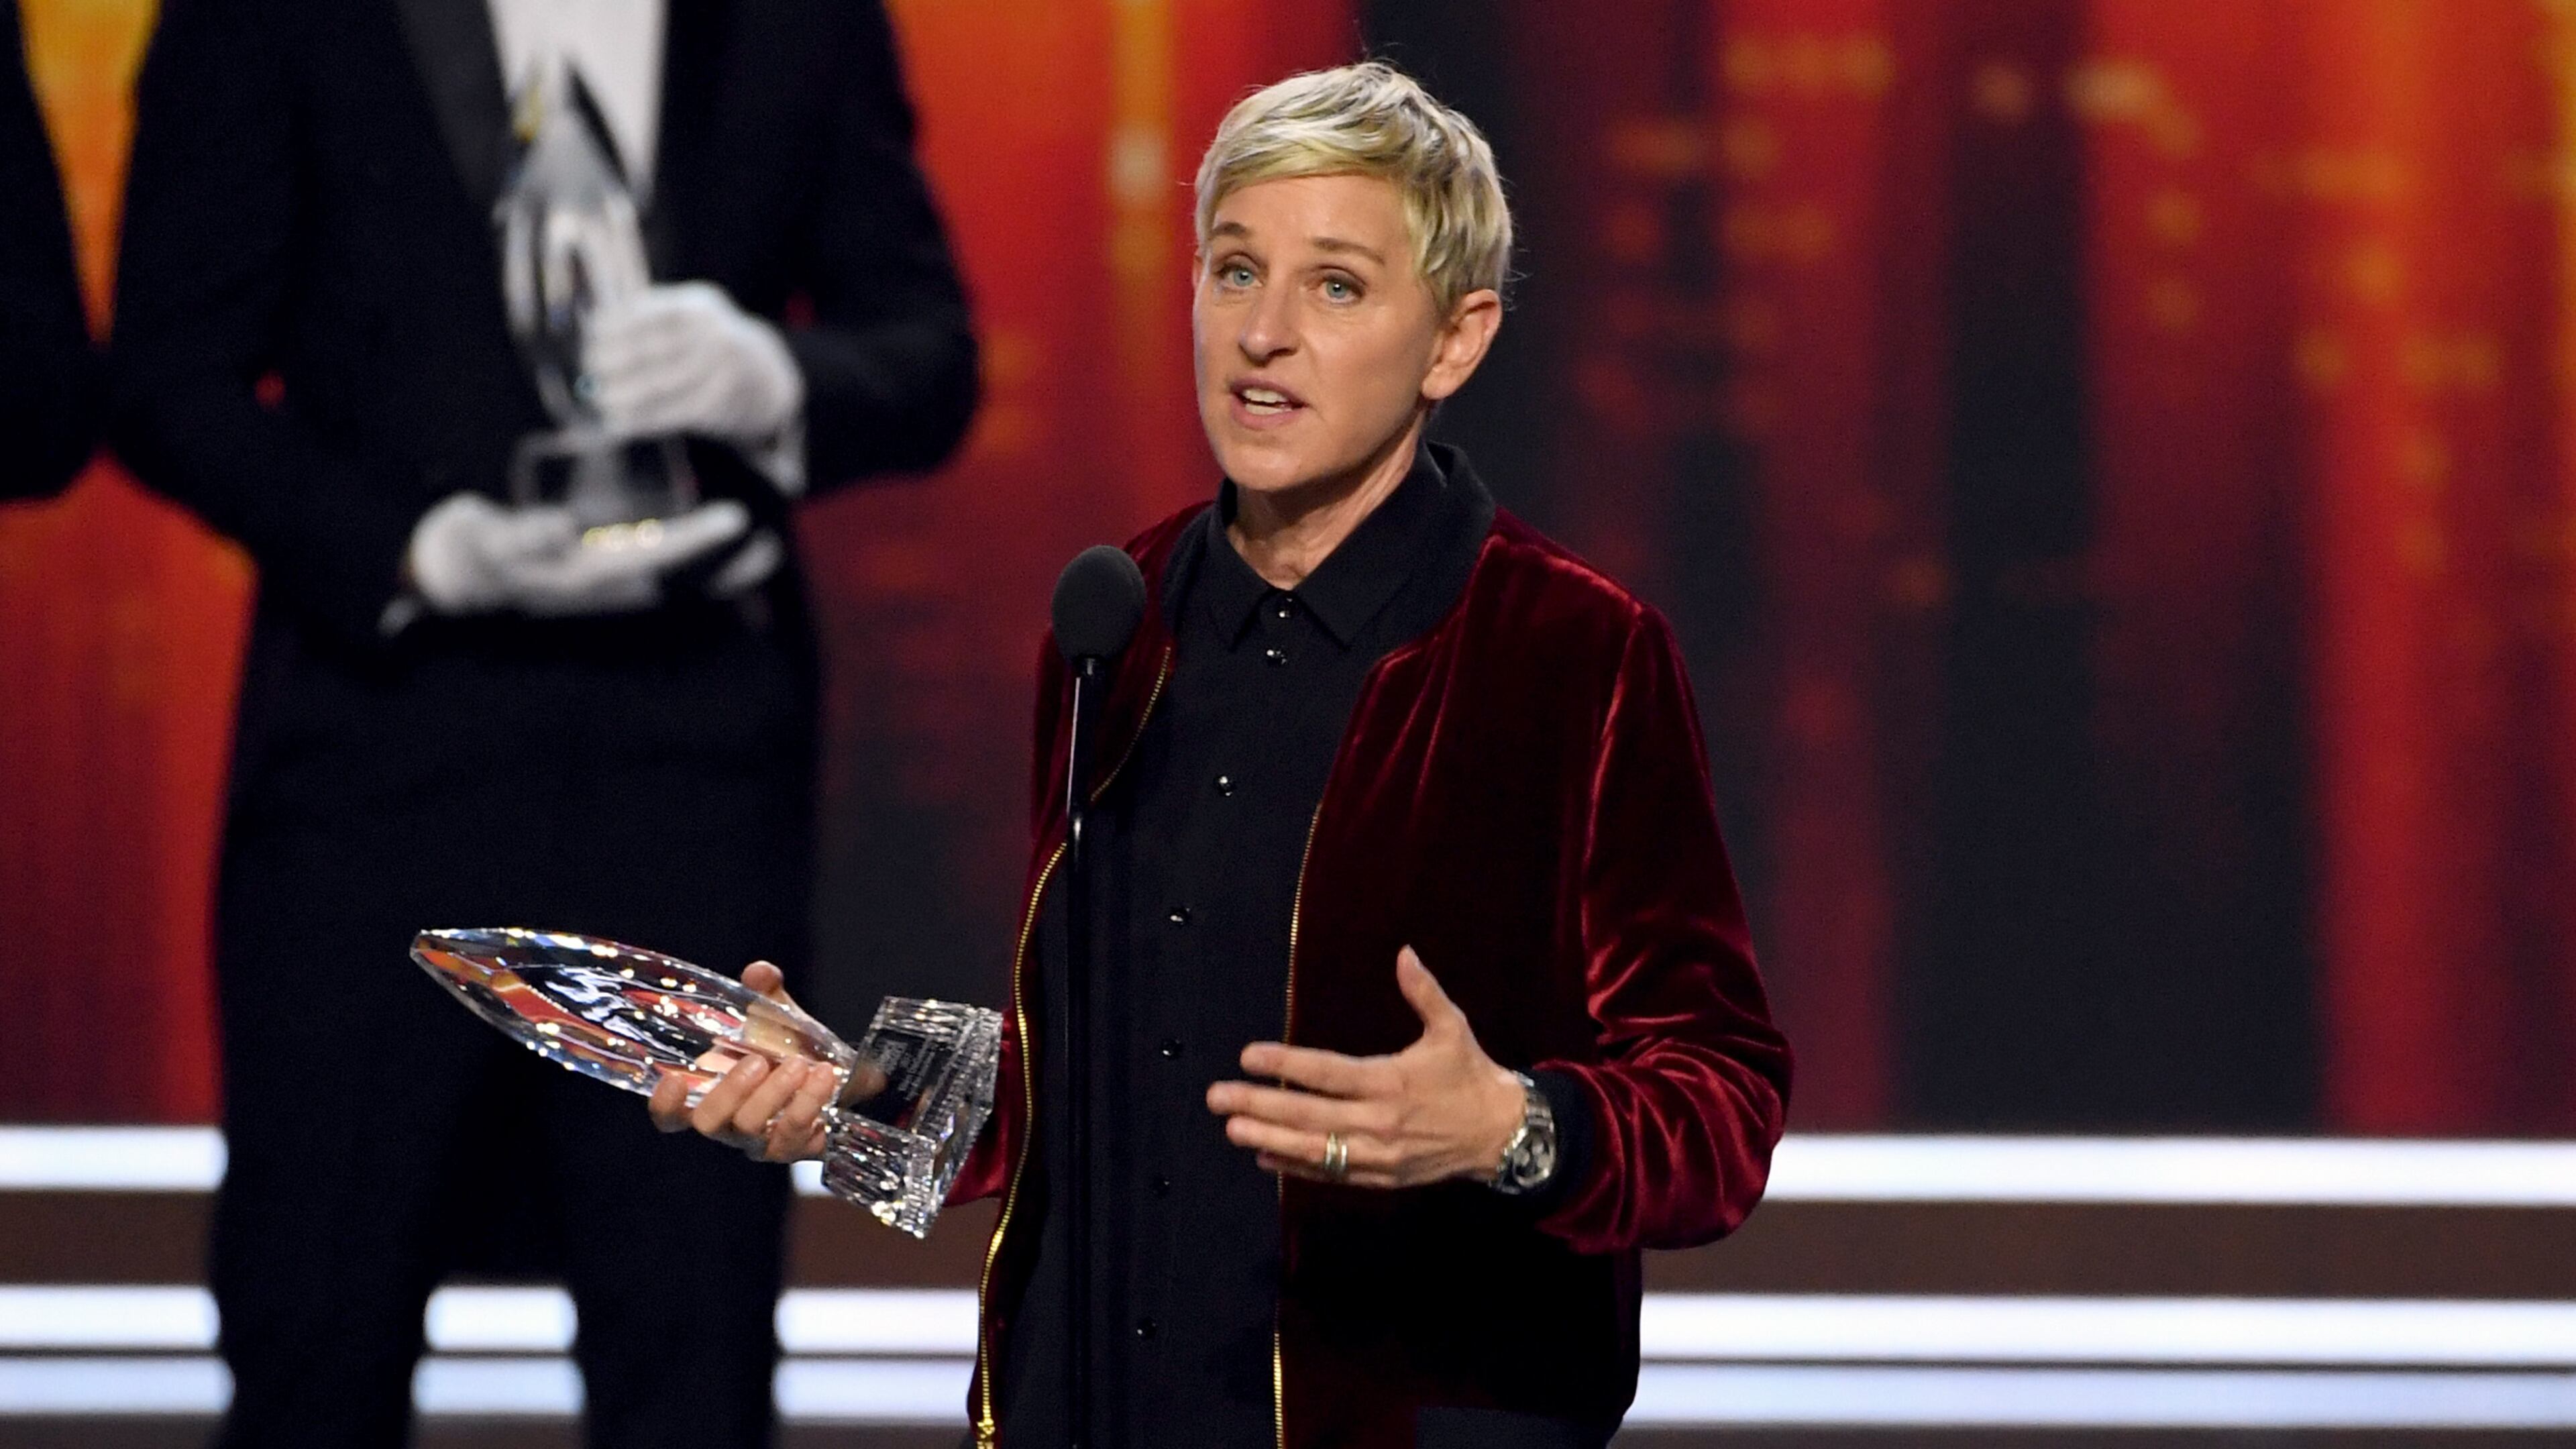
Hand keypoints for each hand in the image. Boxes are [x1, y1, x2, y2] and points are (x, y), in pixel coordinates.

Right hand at [404, 492, 749, 617]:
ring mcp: (611, 587)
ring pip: (681, 583)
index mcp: (591, 579)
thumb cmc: (482, 551)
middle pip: (683, 580)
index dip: (700, 541)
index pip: (658, 559)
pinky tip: (721, 553)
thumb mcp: (494, 542)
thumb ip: (523, 536)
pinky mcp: (608, 578)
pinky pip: (665, 576)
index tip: (737, 520)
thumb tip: (560, 529)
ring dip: (722, 573)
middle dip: (728, 568)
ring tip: (763, 552)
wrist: (463, 573)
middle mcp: (609, 588)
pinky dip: (698, 566)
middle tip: (773, 546)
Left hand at [584, 281, 804, 445]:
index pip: (649, 313)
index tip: (589, 339)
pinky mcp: (721, 401)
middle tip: (590, 371)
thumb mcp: (686, 318)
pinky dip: (643, 419)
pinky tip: (621, 423)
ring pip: (662, 384)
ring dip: (625, 396)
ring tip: (600, 401)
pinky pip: (674, 412)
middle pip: (655, 348)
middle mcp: (715, 334)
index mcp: (698, 306)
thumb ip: (646, 319)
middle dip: (616, 361)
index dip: (615, 327)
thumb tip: (591, 330)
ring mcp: (721, 369)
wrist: (764, 371)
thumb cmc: (705, 342)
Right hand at [646, 961, 888, 1162]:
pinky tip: (823, 1079)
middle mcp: (728, 1124)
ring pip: (751, 1130)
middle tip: (758, 1061)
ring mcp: (758, 1142)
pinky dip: (807, 1105)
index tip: (673, 1079)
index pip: (670, 1116)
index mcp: (709, 1094)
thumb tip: (759, 971)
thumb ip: (763, 993)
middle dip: (731, 1091)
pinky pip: (792, 1139)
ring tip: (801, 1064)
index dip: (664, 1105)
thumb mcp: (776, 1016)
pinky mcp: (792, 1149)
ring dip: (775, 1095)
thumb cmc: (787, 1046)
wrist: (835, 1070)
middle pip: (708, 1123)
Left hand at [1206, 947, 1525, 1187]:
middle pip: (1308, 1114)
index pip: (1326, 1072)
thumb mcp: (1452, 1029)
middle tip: (1218, 1098)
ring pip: (1315, 1149)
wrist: (1504, 1135)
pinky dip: (1297, 1167)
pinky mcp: (1382, 1177)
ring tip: (1232, 1129)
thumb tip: (1404, 952)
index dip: (1285, 1064)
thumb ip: (1424, 992)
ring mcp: (1379, 1155)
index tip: (1248, 1056)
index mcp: (1391, 1080)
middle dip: (1259, 1105)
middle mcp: (1380, 1121)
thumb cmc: (1471, 1076)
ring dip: (1269, 1139)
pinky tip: (1265, 1157)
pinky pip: (1333, 1173)